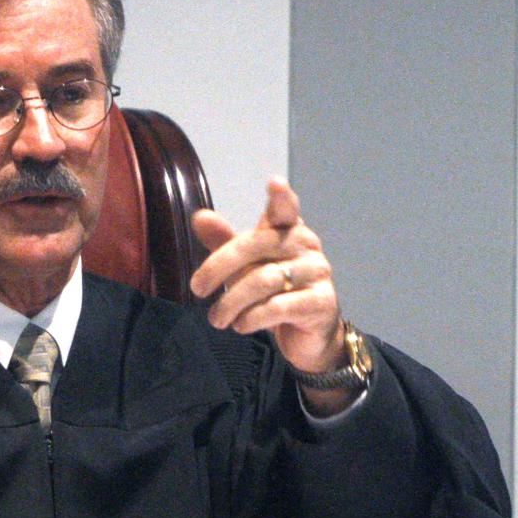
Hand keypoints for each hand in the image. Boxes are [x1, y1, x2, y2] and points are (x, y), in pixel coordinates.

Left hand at [189, 176, 345, 374]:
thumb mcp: (244, 266)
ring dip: (231, 302)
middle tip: (196, 289)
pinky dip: (253, 317)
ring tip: (216, 318)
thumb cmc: (272, 292)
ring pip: (264, 280)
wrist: (306, 334)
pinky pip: (279, 307)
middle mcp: (306, 245)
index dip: (281, 197)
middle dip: (219, 267)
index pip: (285, 209)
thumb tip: (200, 217)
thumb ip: (224, 242)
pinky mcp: (321, 303)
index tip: (275, 183)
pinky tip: (240, 325)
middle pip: (256, 246)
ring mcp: (317, 273)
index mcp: (287, 230)